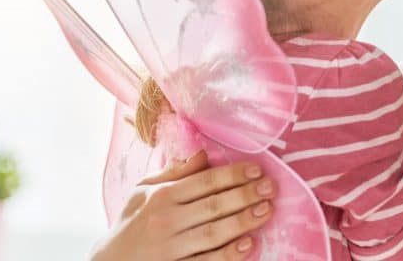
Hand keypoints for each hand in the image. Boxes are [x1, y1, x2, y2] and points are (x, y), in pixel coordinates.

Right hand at [90, 151, 277, 260]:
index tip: (257, 169)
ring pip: (214, 233)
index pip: (204, 181)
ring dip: (244, 221)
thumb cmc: (131, 222)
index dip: (233, 174)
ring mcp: (170, 248)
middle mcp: (166, 221)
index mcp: (161, 196)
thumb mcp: (143, 191)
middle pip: (214, 206)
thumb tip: (203, 153)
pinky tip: (248, 244)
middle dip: (246, 195)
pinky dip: (228, 255)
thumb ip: (174, 172)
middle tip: (270, 188)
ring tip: (267, 210)